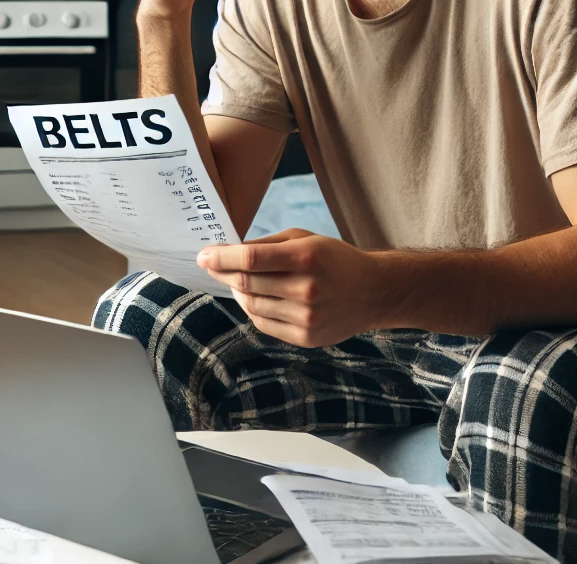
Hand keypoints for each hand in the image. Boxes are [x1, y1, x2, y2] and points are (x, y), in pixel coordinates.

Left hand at [197, 229, 374, 346]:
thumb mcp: (304, 239)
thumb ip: (267, 245)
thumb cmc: (334, 259)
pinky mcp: (306, 337)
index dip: (222, 257)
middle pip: (247, 283)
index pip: (251, 259)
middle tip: (210, 265)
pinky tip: (253, 297)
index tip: (203, 255)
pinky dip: (251, 309)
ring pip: (251, 305)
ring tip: (236, 280)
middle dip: (222, 273)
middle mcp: (306, 289)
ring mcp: (307, 317)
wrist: (373, 292)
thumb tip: (228, 252)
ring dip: (237, 291)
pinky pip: (263, 323)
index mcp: (306, 258)